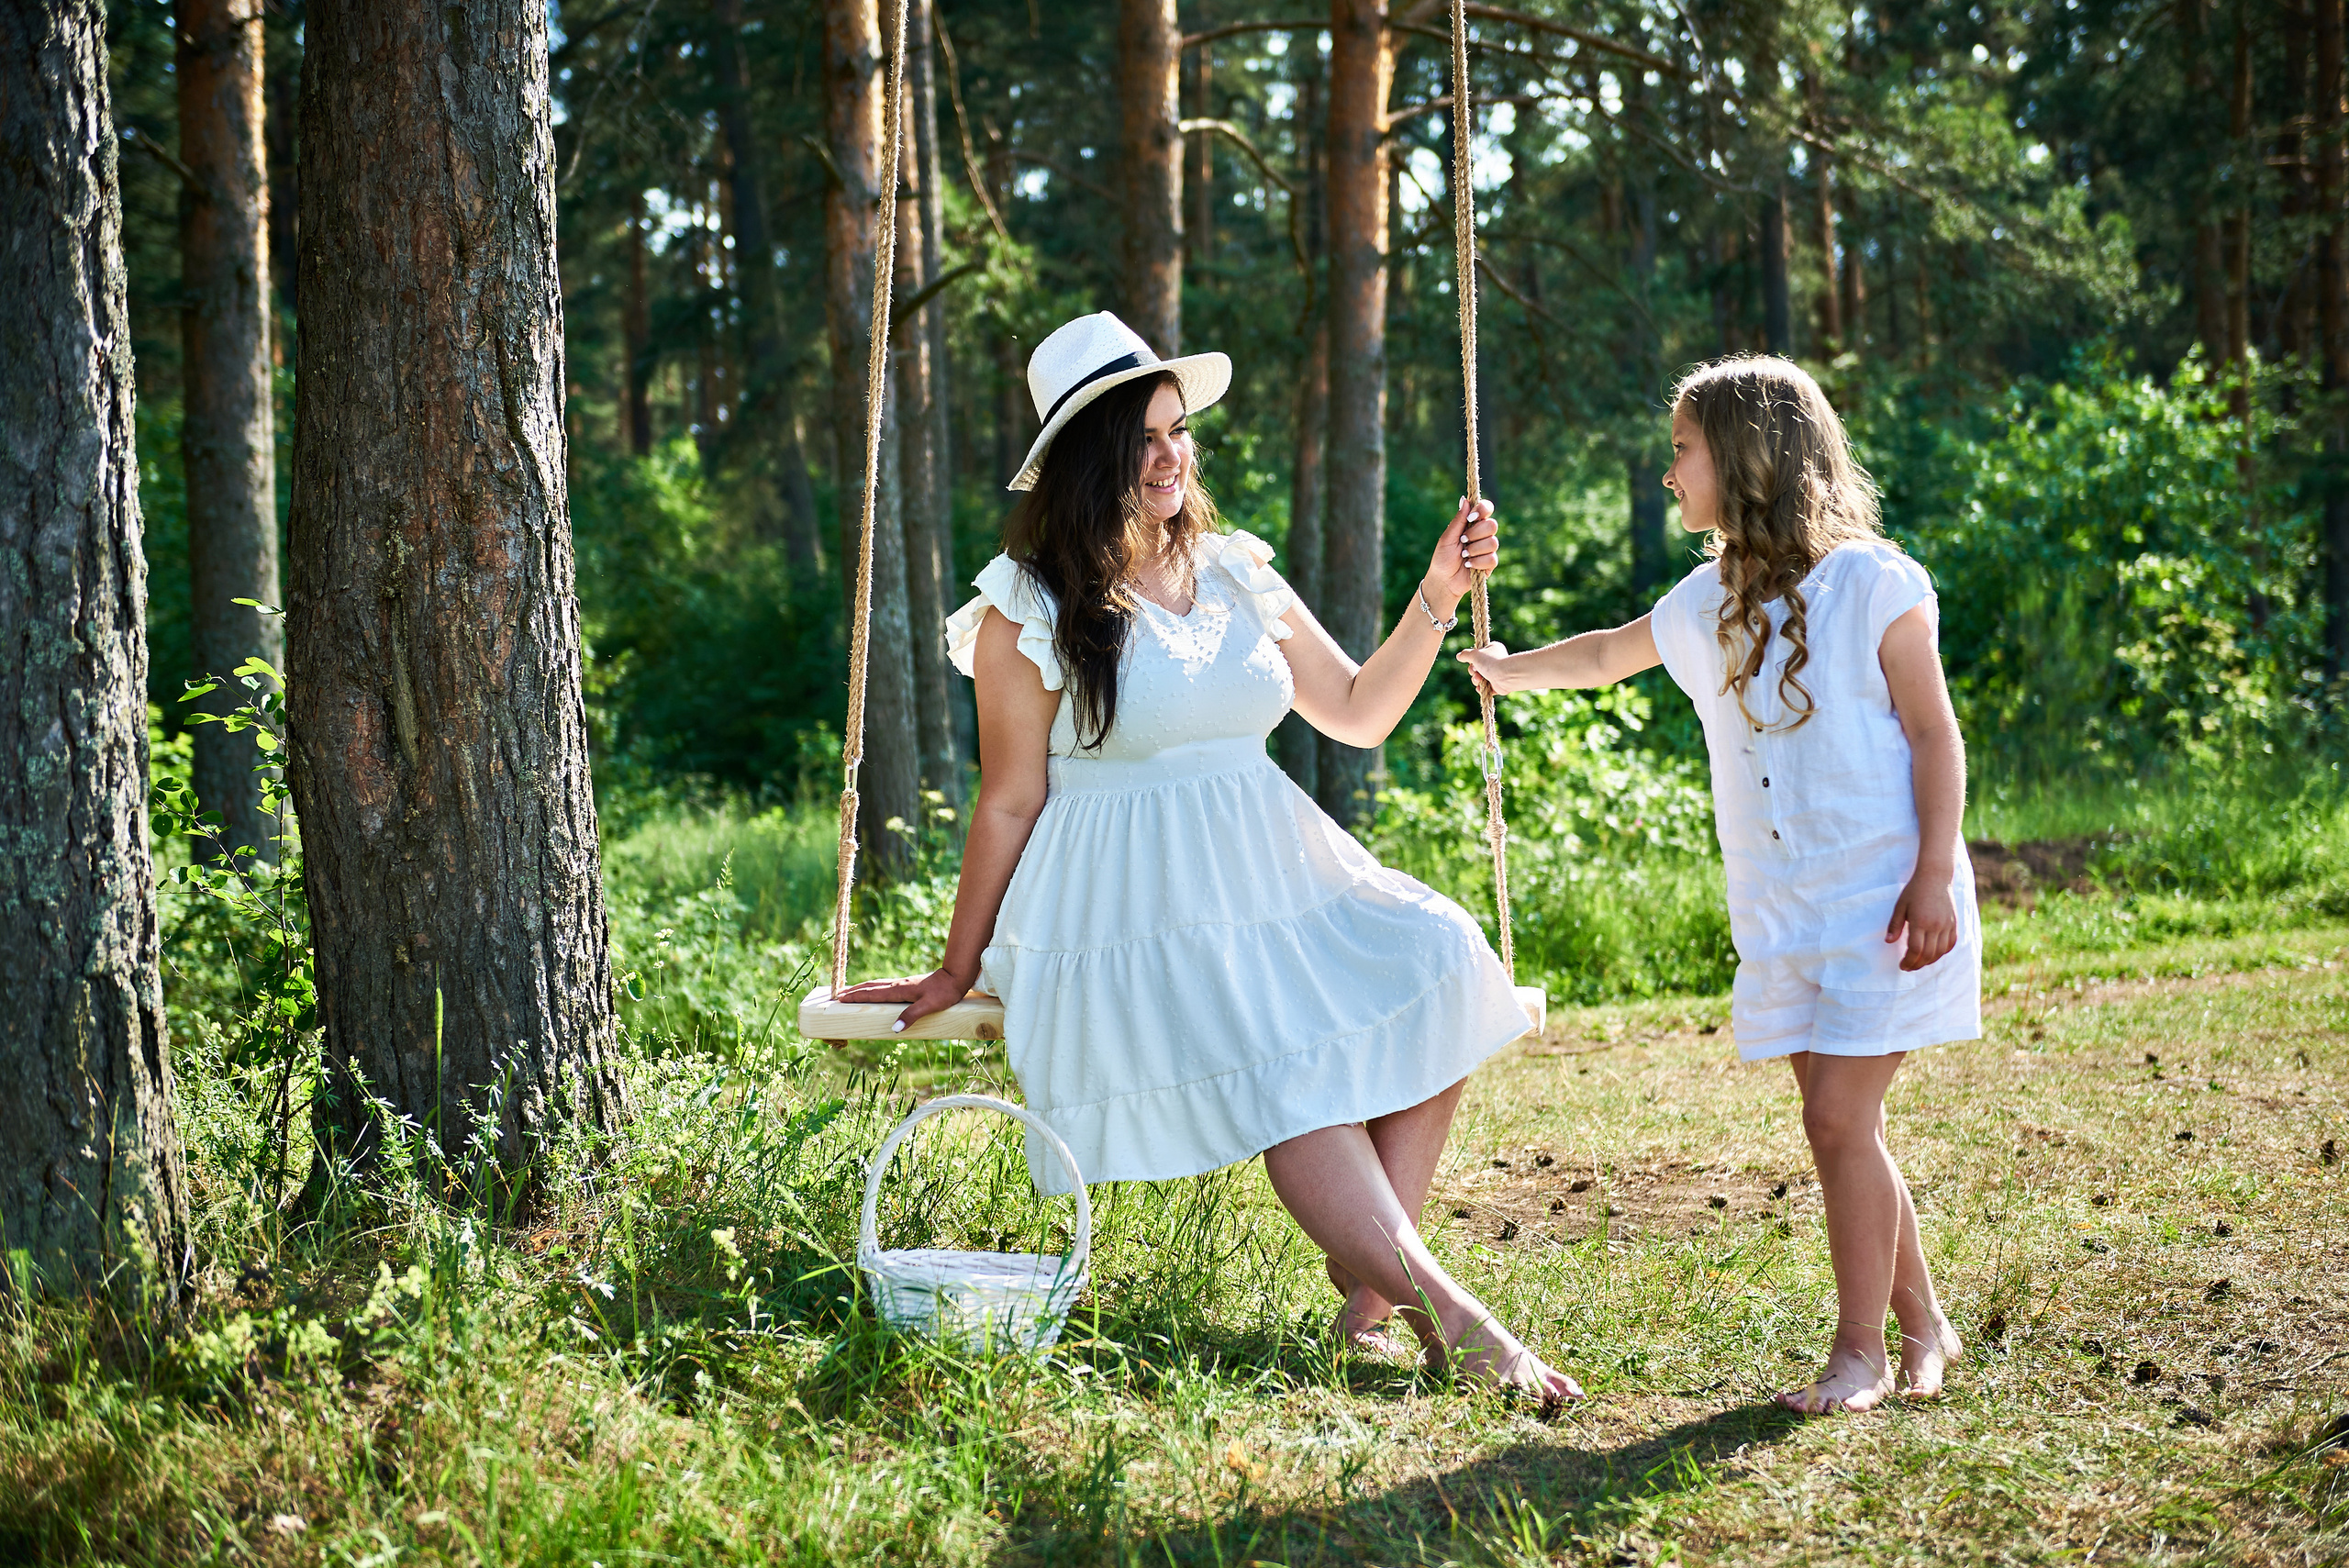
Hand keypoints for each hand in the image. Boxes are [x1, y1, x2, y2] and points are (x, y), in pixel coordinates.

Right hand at [833, 965, 975, 1037]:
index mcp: (899, 991)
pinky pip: (884, 987)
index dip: (856, 996)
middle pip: (870, 987)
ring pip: (877, 985)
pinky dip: (873, 989)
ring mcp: (902, 984)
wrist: (955, 978)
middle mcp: (897, 986)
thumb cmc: (944, 993)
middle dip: (854, 991)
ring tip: (850, 992)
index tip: (840, 998)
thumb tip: (893, 1029)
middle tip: (838, 995)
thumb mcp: (928, 1007)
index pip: (872, 994)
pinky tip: (875, 992)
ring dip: (862, 988)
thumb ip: (911, 1016)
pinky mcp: (907, 985)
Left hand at [1423, 495, 1498, 605]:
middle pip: (1492, 525)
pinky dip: (1477, 562)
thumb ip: (1458, 520)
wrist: (1443, 581)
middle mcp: (1482, 535)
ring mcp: (1487, 549)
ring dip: (1475, 549)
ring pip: (1493, 542)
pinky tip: (1468, 565)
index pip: (1486, 508)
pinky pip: (1492, 558)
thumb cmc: (1442, 558)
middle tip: (1462, 541)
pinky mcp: (1490, 564)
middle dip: (1475, 534)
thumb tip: (1465, 499)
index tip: (1471, 517)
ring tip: (1464, 556)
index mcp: (1472, 524)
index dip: (1483, 510)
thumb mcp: (1447, 538)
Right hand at [1455, 640, 1515, 696]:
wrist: (1505, 676)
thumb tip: (1459, 656)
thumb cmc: (1491, 662)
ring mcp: (1497, 673)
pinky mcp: (1498, 685)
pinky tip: (1480, 688)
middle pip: (1477, 667)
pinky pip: (1486, 687)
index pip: (1478, 654)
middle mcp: (1496, 661)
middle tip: (1476, 672)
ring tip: (1479, 680)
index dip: (1472, 659)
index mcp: (1493, 649)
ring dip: (1476, 680)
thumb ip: (1466, 654)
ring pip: (1480, 678)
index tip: (1472, 661)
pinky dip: (1482, 688)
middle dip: (1473, 671)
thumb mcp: (1474, 655)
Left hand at [1885, 874, 1957, 970]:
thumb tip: (1888, 942)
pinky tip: (1933, 954)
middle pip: (1928, 954)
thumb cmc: (1914, 891)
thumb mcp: (1900, 906)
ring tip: (1918, 962)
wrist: (1936, 877)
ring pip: (1940, 952)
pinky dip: (1942, 952)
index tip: (1902, 965)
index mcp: (1920, 922)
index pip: (1915, 949)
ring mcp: (1947, 925)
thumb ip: (1895, 925)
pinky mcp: (1954, 923)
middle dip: (1917, 964)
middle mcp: (1936, 926)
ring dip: (1929, 961)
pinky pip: (1950, 944)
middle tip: (1908, 967)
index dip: (1909, 961)